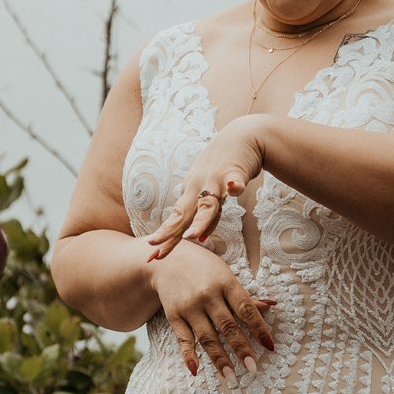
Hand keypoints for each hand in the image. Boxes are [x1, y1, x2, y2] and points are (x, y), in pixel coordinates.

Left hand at [147, 117, 265, 259]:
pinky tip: (236, 187)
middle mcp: (199, 187)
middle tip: (155, 249)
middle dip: (170, 232)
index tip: (151, 256)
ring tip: (191, 236)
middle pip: (184, 213)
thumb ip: (206, 215)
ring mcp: (216, 178)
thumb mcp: (212, 193)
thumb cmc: (224, 167)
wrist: (242, 137)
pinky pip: (236, 179)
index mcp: (191, 193)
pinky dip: (236, 184)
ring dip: (201, 220)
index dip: (165, 237)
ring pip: (208, 202)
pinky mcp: (236, 170)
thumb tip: (199, 239)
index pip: (175, 219)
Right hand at [149, 240, 275, 378]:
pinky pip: (183, 338)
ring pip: (207, 336)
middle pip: (227, 326)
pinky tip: (196, 370)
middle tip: (253, 367)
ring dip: (219, 358)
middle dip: (241, 348)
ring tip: (230, 376)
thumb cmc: (204, 268)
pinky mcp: (174, 316)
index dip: (259, 327)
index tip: (269, 346)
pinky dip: (188, 355)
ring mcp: (190, 307)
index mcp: (225, 283)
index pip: (245, 308)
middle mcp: (207, 296)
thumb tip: (271, 307)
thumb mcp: (226, 275)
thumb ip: (244, 296)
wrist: (167, 261)